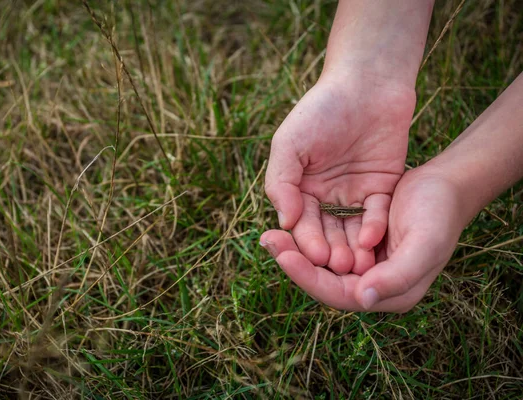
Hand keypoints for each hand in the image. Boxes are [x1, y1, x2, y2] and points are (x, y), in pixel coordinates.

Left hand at [260, 166, 468, 311]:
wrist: (446, 184)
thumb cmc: (440, 215)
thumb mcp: (425, 244)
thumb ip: (397, 276)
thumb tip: (361, 298)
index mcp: (387, 292)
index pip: (338, 294)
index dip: (308, 277)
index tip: (283, 257)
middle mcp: (370, 282)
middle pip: (323, 278)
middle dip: (294, 261)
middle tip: (267, 240)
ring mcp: (362, 261)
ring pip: (321, 260)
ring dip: (297, 247)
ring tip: (270, 234)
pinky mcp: (356, 240)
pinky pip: (326, 241)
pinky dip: (310, 233)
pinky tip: (289, 221)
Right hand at [264, 75, 414, 273]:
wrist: (366, 82)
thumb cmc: (321, 109)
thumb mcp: (289, 143)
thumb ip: (281, 183)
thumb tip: (284, 223)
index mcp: (298, 186)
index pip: (299, 221)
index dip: (305, 239)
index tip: (313, 256)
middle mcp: (324, 194)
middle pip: (324, 231)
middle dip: (328, 249)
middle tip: (336, 266)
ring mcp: (353, 192)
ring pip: (350, 228)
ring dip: (351, 247)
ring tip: (355, 263)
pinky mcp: (381, 187)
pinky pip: (376, 213)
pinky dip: (374, 226)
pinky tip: (372, 239)